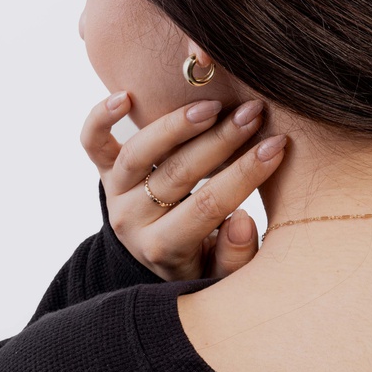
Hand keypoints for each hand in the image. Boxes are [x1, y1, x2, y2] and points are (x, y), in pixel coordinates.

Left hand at [81, 93, 286, 280]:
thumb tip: (242, 220)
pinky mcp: (105, 170)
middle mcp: (133, 221)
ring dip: (177, 125)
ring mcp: (116, 193)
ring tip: (214, 104)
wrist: (157, 254)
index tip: (277, 145)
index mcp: (164, 249)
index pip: (209, 206)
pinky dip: (100, 118)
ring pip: (139, 154)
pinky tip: (124, 96)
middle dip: (222, 140)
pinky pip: (93, 143)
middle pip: (177, 174)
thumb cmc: (201, 259)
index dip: (246, 174)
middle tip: (254, 113)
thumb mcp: (221, 275)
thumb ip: (235, 255)